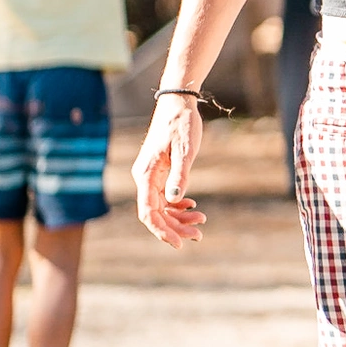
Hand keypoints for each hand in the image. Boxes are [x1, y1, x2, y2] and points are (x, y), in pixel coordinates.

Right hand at [132, 94, 207, 248]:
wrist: (178, 103)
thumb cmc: (181, 124)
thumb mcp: (184, 150)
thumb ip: (180, 175)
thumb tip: (175, 201)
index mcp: (145, 175)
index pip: (148, 212)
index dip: (162, 231)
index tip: (179, 244)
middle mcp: (144, 178)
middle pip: (155, 213)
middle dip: (175, 227)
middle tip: (199, 236)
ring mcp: (151, 176)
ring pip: (161, 206)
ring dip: (179, 217)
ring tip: (201, 221)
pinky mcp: (159, 172)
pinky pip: (165, 195)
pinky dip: (178, 205)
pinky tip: (192, 208)